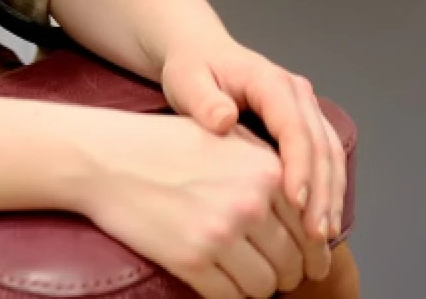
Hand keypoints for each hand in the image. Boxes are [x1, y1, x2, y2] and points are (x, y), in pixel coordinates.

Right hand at [69, 110, 316, 297]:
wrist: (111, 158)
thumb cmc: (171, 146)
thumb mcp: (233, 141)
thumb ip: (272, 173)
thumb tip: (307, 212)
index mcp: (268, 171)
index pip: (311, 228)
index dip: (314, 254)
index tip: (312, 266)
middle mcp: (252, 201)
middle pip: (293, 261)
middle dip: (289, 274)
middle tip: (279, 277)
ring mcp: (222, 232)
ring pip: (265, 285)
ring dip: (260, 288)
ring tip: (248, 279)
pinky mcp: (192, 260)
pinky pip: (231, 297)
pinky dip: (232, 297)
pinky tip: (223, 284)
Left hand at [158, 34, 346, 250]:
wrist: (202, 54)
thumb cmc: (192, 70)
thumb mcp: (188, 79)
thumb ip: (203, 99)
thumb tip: (224, 119)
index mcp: (270, 82)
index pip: (294, 126)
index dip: (299, 165)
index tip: (296, 202)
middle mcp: (297, 94)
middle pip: (322, 144)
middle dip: (323, 191)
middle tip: (315, 234)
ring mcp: (306, 109)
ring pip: (331, 154)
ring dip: (331, 195)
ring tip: (323, 237)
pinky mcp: (305, 126)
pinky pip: (326, 159)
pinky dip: (328, 191)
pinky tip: (321, 222)